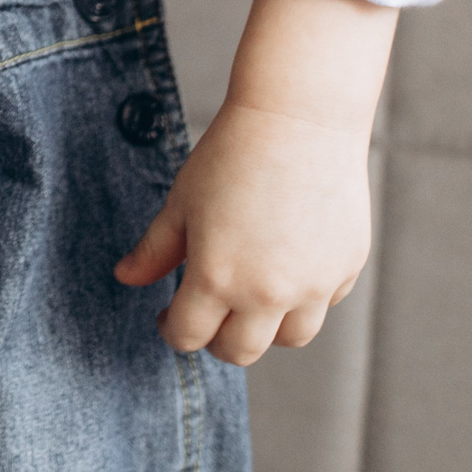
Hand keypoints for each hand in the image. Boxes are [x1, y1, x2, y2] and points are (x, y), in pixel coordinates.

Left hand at [111, 100, 371, 365]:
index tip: (168, 315)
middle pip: (240, 352)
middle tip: (207, 314)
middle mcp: (268, 293)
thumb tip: (125, 278)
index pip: (189, 336)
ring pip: (289, 339)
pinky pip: (321, 303)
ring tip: (248, 298)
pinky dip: (302, 298)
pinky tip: (286, 265)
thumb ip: (153, 250)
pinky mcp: (346, 268)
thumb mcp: (181, 202)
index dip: (171, 330)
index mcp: (217, 278)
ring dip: (264, 328)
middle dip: (216, 340)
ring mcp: (313, 285)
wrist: (299, 119)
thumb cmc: (231, 155)